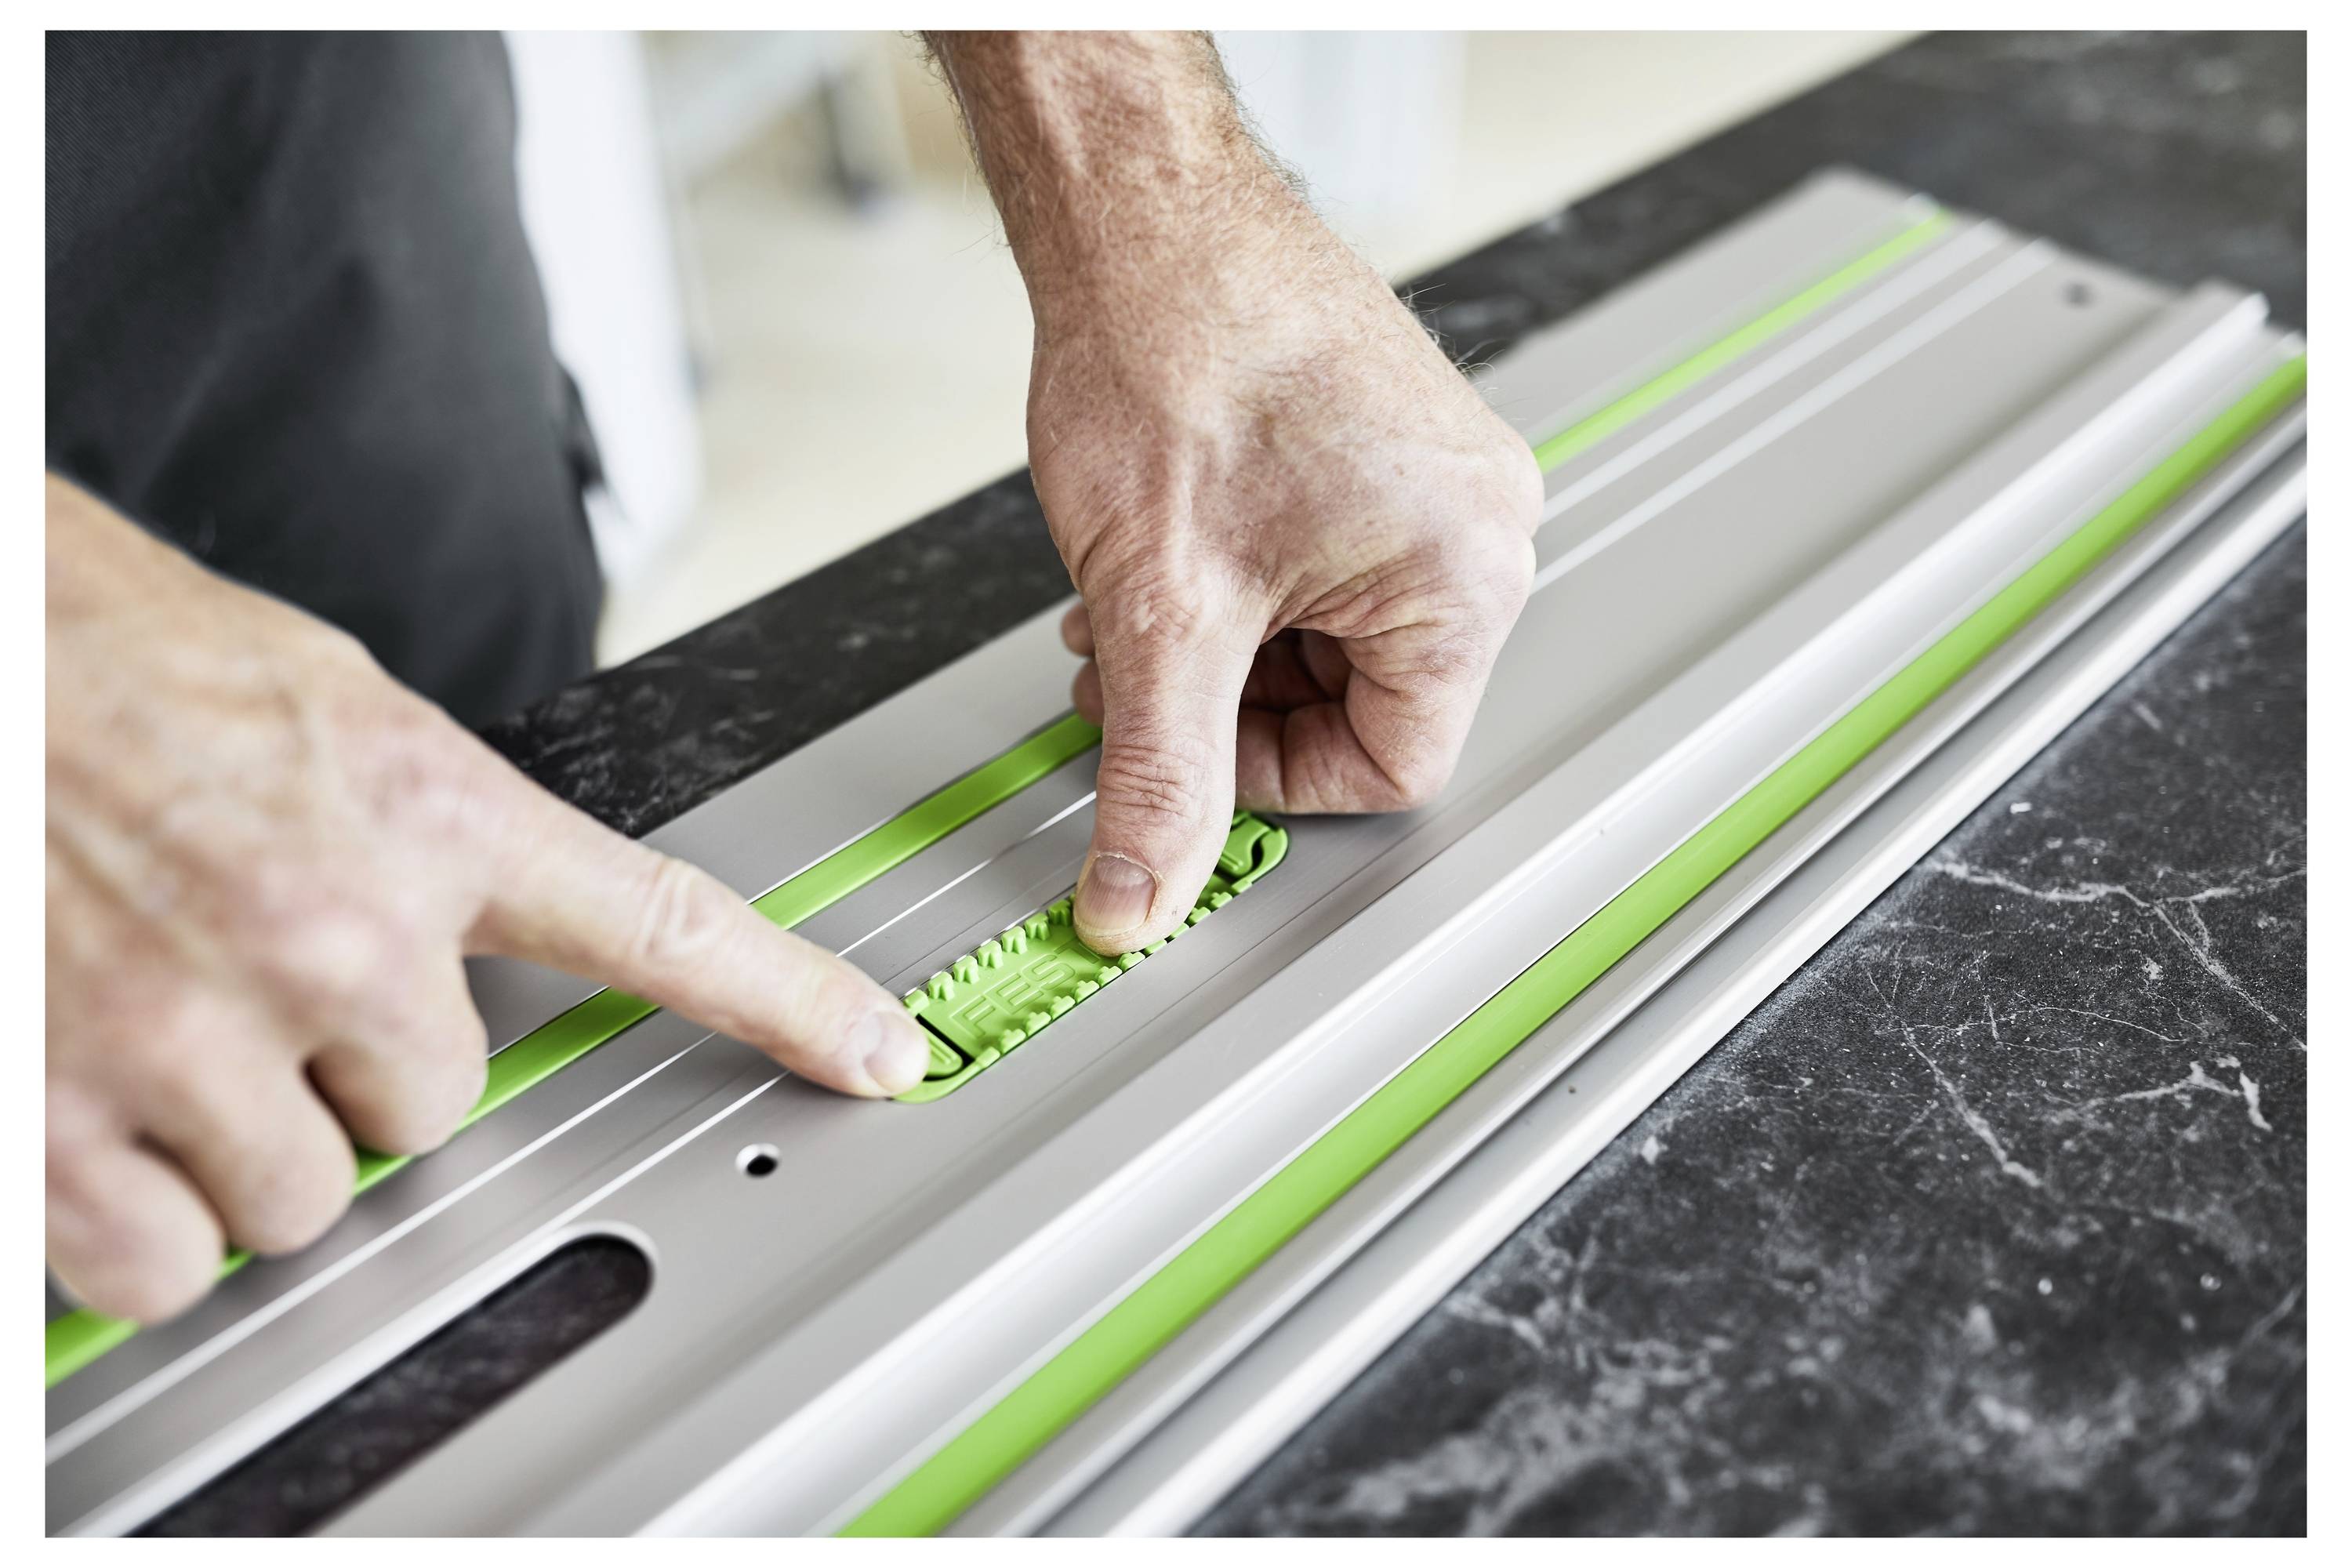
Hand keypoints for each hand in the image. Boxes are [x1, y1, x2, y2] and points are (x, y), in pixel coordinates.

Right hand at [45, 477, 932, 1322]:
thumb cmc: (113, 657)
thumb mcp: (328, 710)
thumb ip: (429, 830)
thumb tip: (467, 928)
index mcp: (422, 813)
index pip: (661, 922)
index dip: (791, 1000)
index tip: (880, 1053)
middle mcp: (332, 930)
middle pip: (440, 1110)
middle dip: (358, 1065)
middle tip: (254, 963)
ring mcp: (196, 1030)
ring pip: (307, 1199)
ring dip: (246, 1141)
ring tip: (161, 1008)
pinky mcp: (60, 1116)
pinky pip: (167, 1265)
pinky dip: (138, 1221)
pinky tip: (97, 1104)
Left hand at [929, 32, 1542, 953]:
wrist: (1144, 214)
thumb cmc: (1179, 350)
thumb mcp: (1163, 609)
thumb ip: (1158, 774)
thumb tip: (1140, 897)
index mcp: (1466, 574)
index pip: (1395, 767)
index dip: (1270, 782)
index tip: (1185, 752)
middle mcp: (1477, 525)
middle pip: (1363, 704)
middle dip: (1230, 702)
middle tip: (1137, 671)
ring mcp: (1437, 480)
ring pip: (1331, 639)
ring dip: (1223, 645)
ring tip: (1135, 602)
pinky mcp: (1386, 449)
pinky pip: (1326, 569)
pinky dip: (1238, 585)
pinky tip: (1166, 556)